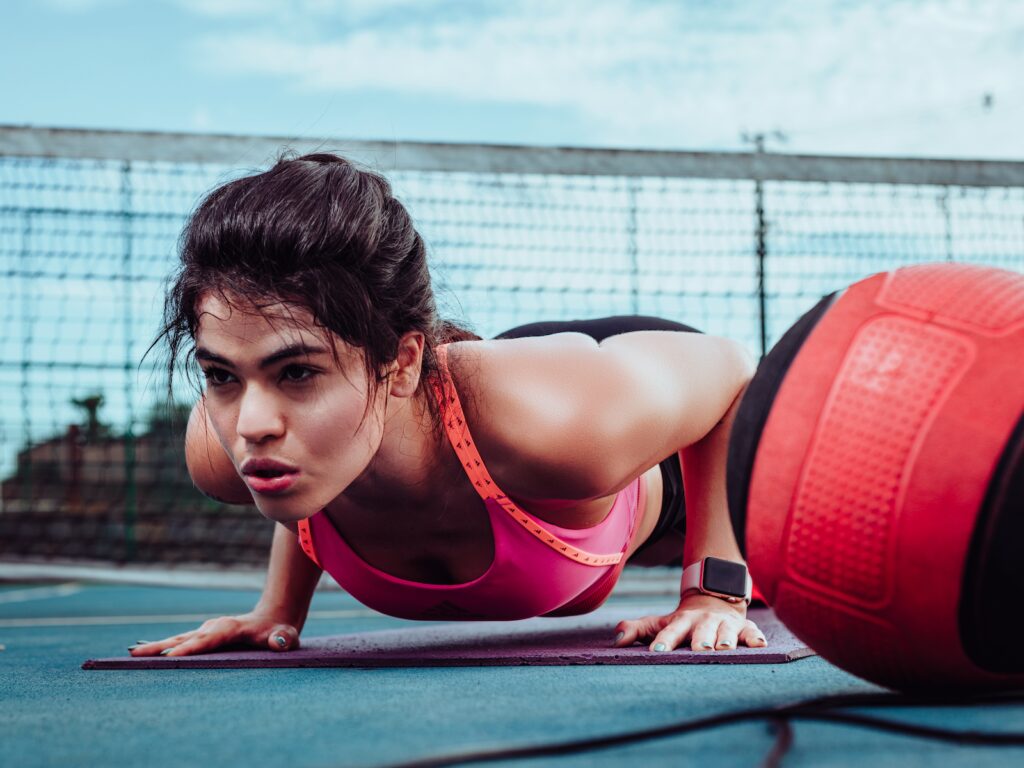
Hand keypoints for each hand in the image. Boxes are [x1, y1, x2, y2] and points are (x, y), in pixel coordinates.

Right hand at [127, 610, 299, 656]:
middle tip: (135, 654)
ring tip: (131, 654)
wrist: (274, 618)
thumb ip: (284, 640)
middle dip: (161, 646)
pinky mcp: (203, 635)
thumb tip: (278, 642)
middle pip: (184, 638)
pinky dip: (162, 647)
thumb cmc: (280, 631)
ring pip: (178, 638)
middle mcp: (214, 627)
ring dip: (155, 646)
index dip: (191, 649)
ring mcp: (207, 630)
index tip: (172, 656)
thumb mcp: (287, 636)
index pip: (207, 641)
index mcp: (230, 628)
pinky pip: (180, 642)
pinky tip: (145, 652)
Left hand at [612, 593, 765, 651]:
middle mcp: (704, 622)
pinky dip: (755, 638)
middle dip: (700, 640)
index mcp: (682, 621)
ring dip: (726, 640)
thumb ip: (637, 630)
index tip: (657, 651)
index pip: (671, 631)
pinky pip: (752, 632)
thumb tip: (616, 640)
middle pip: (702, 631)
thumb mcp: (660, 623)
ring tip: (725, 649)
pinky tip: (760, 645)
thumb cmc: (682, 621)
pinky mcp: (744, 627)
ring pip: (727, 632)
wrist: (713, 600)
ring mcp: (725, 624)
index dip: (665, 640)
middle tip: (699, 650)